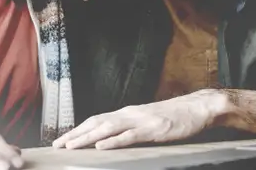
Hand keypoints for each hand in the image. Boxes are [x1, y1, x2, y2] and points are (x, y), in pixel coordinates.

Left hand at [52, 91, 221, 149]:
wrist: (197, 108)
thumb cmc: (175, 116)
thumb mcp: (148, 120)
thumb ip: (131, 126)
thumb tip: (114, 136)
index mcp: (128, 112)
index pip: (97, 119)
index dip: (79, 129)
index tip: (63, 139)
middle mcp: (130, 114)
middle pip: (97, 122)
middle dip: (76, 134)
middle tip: (58, 145)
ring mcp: (141, 121)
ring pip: (108, 128)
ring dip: (87, 137)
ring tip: (71, 145)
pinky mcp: (152, 129)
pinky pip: (129, 136)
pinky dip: (113, 141)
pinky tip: (100, 146)